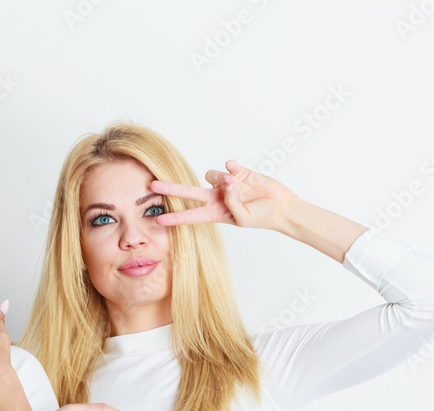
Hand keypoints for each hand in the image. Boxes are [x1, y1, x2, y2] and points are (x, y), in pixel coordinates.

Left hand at [150, 159, 299, 231]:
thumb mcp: (243, 218)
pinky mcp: (238, 172)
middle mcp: (216, 198)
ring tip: (236, 185)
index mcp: (215, 213)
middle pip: (188, 193)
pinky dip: (231, 168)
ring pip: (211, 175)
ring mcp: (226, 185)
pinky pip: (227, 167)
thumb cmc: (262, 217)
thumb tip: (225, 182)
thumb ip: (231, 203)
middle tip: (152, 185)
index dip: (174, 218)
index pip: (190, 216)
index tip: (158, 220)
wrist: (281, 207)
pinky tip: (237, 171)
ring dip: (221, 179)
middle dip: (170, 189)